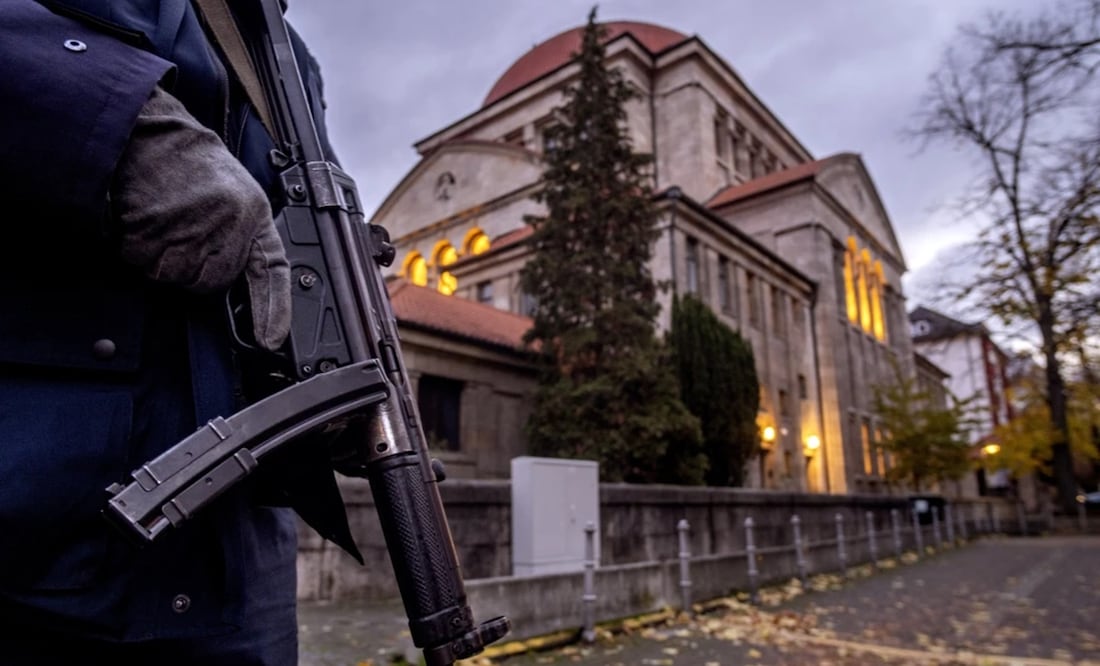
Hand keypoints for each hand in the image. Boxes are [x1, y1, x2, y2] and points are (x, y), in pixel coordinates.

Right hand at [111, 85, 289, 350]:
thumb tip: (241, 284)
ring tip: (167, 220)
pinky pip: (145, 264)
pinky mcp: (157, 230)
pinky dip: (139, 249)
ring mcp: (193, 228)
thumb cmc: (192, 166)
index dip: (273, 309)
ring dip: (164, 259)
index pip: (271, 271)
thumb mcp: (235, 195)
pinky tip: (148, 219)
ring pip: (176, 277)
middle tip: (185, 231)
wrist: (152, 134)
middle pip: (211, 283)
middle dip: (194, 268)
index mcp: (255, 215)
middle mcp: (230, 224)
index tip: (271, 339)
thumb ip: (242, 237)